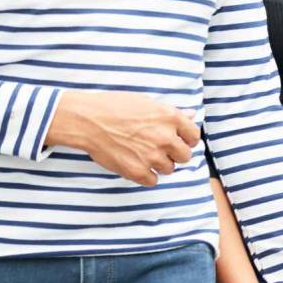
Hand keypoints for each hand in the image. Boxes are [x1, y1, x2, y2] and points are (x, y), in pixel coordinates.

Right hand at [44, 91, 198, 185]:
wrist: (88, 121)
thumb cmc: (114, 106)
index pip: (194, 136)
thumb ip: (171, 112)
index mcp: (170, 118)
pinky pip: (153, 180)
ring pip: (170, 169)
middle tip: (161, 149)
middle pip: (185, 156)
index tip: (179, 141)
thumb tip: (191, 115)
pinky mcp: (137, 171)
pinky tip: (136, 165)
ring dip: (160, 164)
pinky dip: (146, 175)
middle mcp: (165, 138)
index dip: (187, 139)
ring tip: (144, 155)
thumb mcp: (146, 102)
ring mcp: (152, 156)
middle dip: (175, 154)